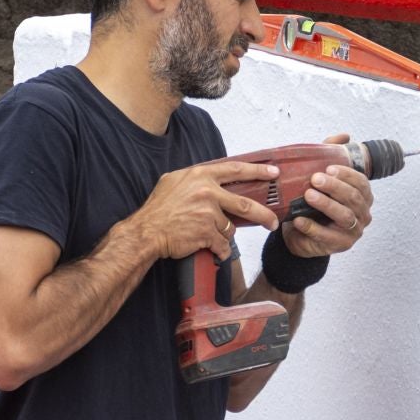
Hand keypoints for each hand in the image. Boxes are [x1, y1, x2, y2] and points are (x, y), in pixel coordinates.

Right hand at [136, 161, 279, 260]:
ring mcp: (207, 213)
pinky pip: (223, 244)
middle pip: (245, 204)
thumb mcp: (174, 181)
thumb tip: (211, 178)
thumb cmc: (158, 208)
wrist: (146, 231)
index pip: (236, 170)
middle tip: (273, 221)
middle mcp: (207, 192)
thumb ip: (195, 179)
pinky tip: (211, 249)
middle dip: (263, 214)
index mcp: (201, 176)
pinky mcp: (206, 233)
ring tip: (210, 235)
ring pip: (231, 228)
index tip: (273, 172)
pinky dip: (220, 250)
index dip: (257, 171)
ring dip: (225, 234)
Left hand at [282, 133, 373, 258]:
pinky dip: (312, 227)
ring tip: (308, 196)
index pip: (361, 182)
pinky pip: (327, 237)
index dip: (347, 174)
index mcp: (362, 196)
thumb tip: (345, 136)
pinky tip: (299, 219)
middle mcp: (362, 213)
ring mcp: (353, 231)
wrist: (301, 233)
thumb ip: (332, 155)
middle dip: (334, 187)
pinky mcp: (340, 245)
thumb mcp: (323, 178)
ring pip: (344, 216)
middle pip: (353, 198)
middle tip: (315, 179)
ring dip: (326, 204)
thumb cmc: (315, 204)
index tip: (329, 168)